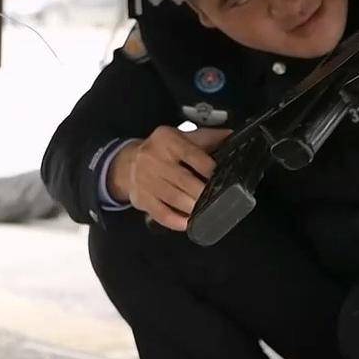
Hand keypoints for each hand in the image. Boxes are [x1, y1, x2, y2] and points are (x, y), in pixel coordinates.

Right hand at [108, 126, 231, 230]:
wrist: (127, 163)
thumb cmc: (161, 150)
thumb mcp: (180, 137)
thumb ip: (206, 138)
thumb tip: (231, 136)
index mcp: (167, 140)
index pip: (192, 154)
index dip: (208, 167)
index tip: (221, 176)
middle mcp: (154, 159)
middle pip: (183, 179)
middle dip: (202, 192)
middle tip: (218, 198)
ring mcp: (146, 180)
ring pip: (173, 198)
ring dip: (192, 207)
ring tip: (206, 211)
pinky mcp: (141, 198)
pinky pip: (160, 213)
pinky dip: (175, 220)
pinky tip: (187, 223)